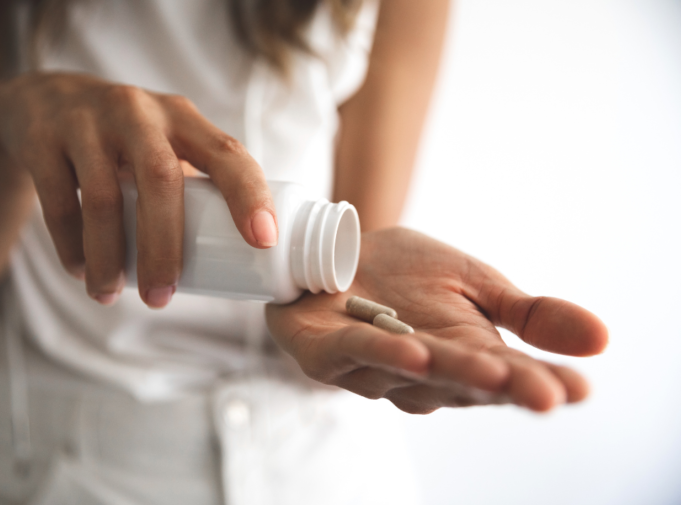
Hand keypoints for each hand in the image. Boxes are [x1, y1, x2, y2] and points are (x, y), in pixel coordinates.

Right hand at [0, 72, 275, 306]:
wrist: (43, 100)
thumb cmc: (126, 138)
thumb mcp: (165, 142)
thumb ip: (195, 183)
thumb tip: (236, 259)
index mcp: (182, 118)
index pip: (228, 153)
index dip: (250, 196)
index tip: (263, 243)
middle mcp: (139, 112)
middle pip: (161, 180)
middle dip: (164, 248)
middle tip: (161, 298)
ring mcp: (87, 121)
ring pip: (103, 199)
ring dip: (110, 258)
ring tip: (111, 294)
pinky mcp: (42, 139)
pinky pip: (60, 203)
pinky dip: (71, 246)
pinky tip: (80, 271)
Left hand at [266, 228, 607, 413]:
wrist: (338, 249)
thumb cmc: (405, 274)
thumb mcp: (476, 283)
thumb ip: (527, 314)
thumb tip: (601, 338)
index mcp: (462, 358)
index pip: (507, 378)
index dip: (540, 385)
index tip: (579, 389)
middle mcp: (421, 374)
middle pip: (465, 383)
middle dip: (503, 387)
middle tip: (546, 392)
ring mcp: (372, 368)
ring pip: (414, 374)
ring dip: (449, 372)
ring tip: (489, 369)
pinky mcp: (325, 354)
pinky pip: (355, 354)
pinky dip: (384, 352)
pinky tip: (414, 350)